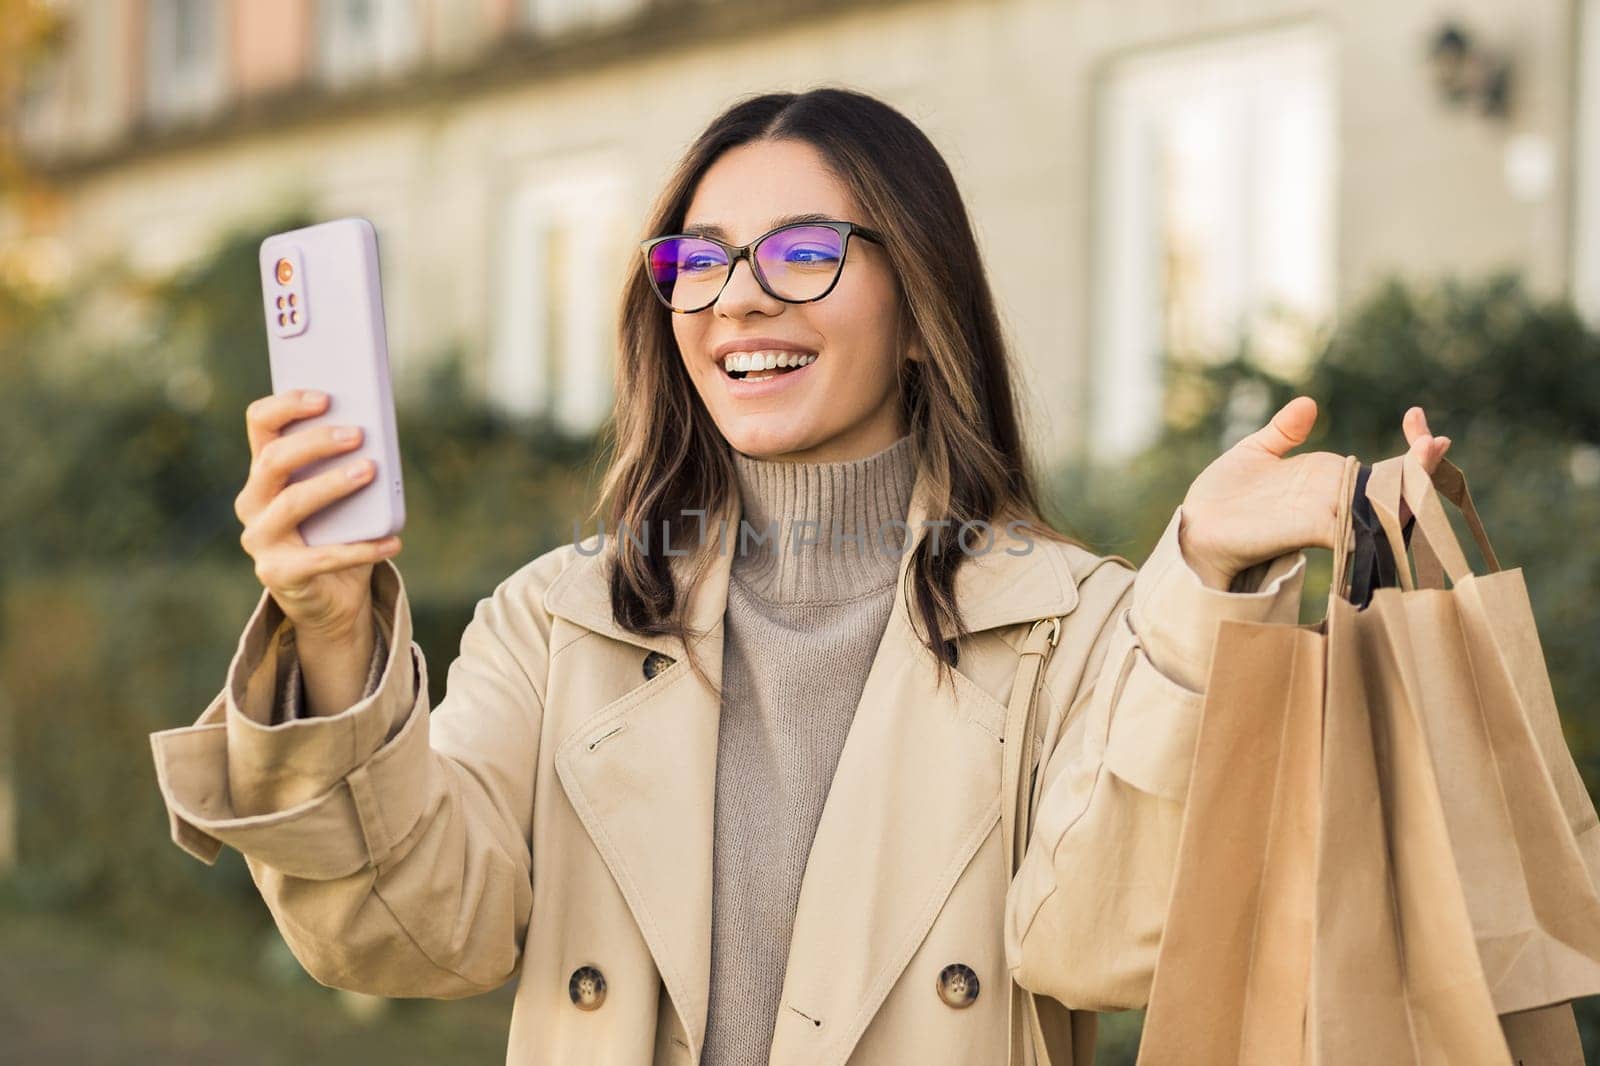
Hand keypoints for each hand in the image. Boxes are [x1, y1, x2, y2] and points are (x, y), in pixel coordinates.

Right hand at [234, 388, 401, 638]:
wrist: (331, 598)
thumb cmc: (337, 533)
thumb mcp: (341, 495)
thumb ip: (348, 464)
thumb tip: (380, 434)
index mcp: (265, 472)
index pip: (260, 424)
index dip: (287, 405)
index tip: (326, 397)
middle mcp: (253, 502)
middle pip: (273, 460)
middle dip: (315, 442)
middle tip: (357, 434)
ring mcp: (261, 539)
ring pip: (292, 503)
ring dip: (333, 484)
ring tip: (370, 471)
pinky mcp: (278, 574)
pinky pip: (322, 557)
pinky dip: (362, 548)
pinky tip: (392, 541)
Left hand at [1177, 397, 1452, 588]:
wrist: (1196, 524)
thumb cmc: (1225, 493)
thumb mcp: (1257, 451)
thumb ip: (1284, 430)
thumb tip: (1309, 404)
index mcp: (1330, 477)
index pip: (1386, 466)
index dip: (1410, 445)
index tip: (1417, 414)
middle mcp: (1336, 499)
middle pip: (1396, 487)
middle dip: (1423, 466)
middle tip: (1436, 441)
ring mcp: (1326, 516)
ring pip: (1382, 507)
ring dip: (1409, 487)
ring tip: (1429, 457)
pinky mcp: (1309, 530)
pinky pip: (1351, 526)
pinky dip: (1373, 515)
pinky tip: (1394, 499)